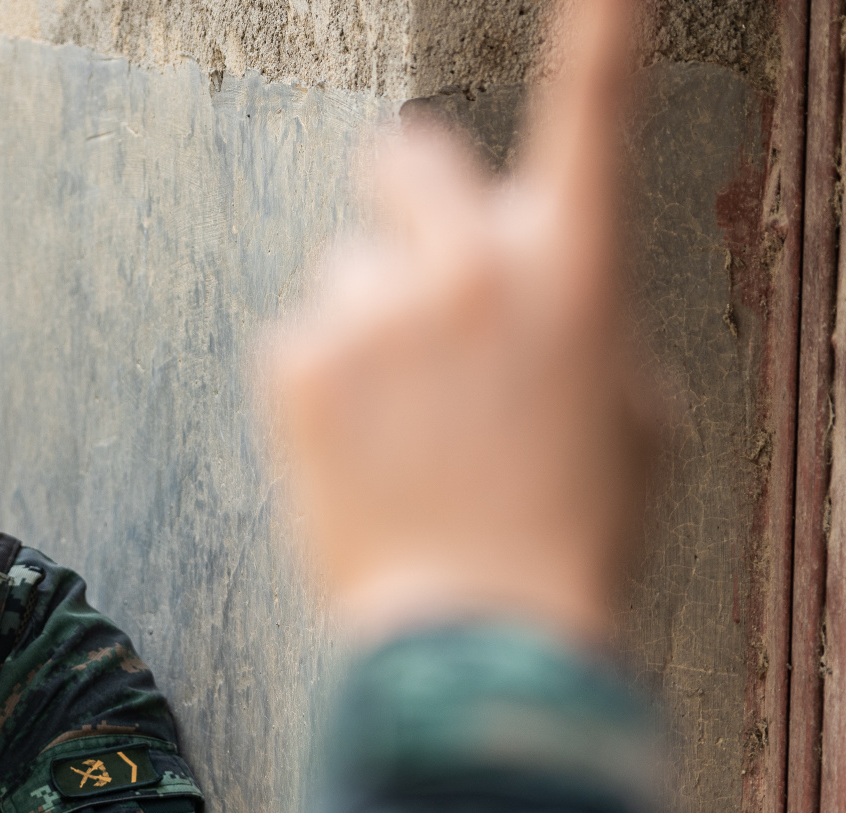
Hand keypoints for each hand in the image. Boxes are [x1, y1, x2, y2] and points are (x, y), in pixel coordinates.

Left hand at [267, 0, 644, 646]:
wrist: (480, 634)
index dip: (601, 26)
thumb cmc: (569, 534)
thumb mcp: (628, 416)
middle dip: (404, 196)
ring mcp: (378, 307)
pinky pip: (301, 335)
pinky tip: (358, 451)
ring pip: (347, 268)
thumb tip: (530, 305)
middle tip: (412, 266)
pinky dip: (320, 382)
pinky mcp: (300, 361)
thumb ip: (577, 324)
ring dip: (366, 318)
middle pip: (404, 155)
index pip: (589, 106)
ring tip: (400, 425)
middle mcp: (473, 262)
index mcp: (576, 266)